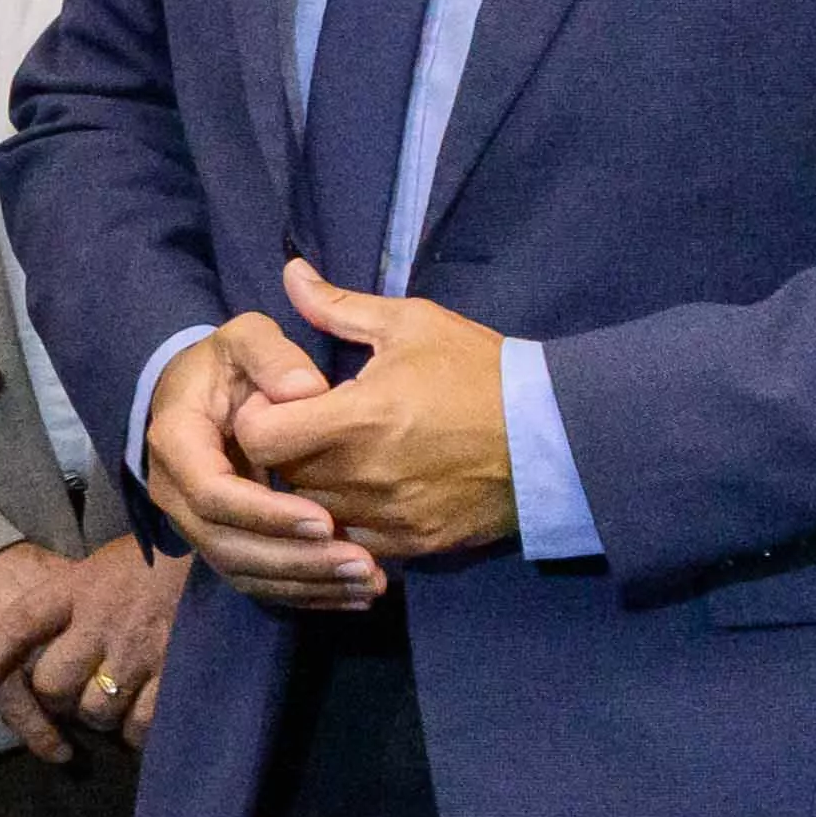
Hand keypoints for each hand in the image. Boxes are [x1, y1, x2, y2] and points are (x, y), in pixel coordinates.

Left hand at [34, 536, 185, 747]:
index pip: (20, 623)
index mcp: (79, 587)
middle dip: (57, 699)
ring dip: (99, 716)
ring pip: (95, 711)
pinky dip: (137, 730)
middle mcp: (103, 621)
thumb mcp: (104, 564)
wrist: (225, 551)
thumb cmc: (159, 559)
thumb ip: (72, 600)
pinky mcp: (178, 673)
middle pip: (53, 685)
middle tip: (72, 694)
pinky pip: (141, 724)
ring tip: (113, 703)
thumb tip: (33, 642)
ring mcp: (141, 650)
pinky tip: (143, 718)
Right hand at [139, 321, 382, 610]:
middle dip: (294, 560)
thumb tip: (305, 391)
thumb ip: (273, 355)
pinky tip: (355, 594)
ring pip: (243, 572)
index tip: (324, 518)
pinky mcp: (222, 541)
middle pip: (227, 546)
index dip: (266, 513)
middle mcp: (175, 493)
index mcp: (178, 443)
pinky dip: (305, 593)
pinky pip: (257, 581)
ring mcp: (195, 524)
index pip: (213, 494)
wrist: (202, 392)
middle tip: (358, 562)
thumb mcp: (245, 338)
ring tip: (368, 581)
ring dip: (305, 584)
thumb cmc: (227, 364)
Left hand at [225, 262, 520, 563]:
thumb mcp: (412, 325)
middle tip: (306, 426)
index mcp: (357, 417)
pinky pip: (352, 537)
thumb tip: (291, 272)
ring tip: (338, 456)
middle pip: (281, 474)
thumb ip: (338, 307)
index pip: (259, 436)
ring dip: (313, 486)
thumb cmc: (481, 371)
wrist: (557, 436)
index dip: (259, 417)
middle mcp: (364, 475)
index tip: (280, 401)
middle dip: (284, 449)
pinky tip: (368, 488)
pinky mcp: (412, 544)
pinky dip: (348, 517)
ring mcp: (388, 516)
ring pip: (312, 510)